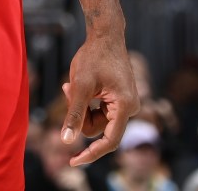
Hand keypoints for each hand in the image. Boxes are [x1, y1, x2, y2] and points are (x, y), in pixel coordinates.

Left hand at [60, 30, 139, 165]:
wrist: (106, 34)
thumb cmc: (94, 56)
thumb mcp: (80, 85)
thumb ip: (74, 114)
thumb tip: (66, 142)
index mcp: (125, 106)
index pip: (110, 141)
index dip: (91, 154)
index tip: (72, 161)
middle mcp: (131, 107)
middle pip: (100, 130)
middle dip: (80, 115)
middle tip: (67, 90)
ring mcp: (127, 103)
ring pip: (98, 121)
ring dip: (82, 108)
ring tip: (71, 85)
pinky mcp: (121, 99)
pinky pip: (101, 112)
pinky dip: (87, 103)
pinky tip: (79, 85)